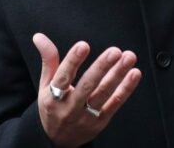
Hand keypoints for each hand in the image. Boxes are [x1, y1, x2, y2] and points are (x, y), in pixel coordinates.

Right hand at [33, 33, 140, 147]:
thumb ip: (48, 60)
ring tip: (128, 58)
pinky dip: (126, 89)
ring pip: (103, 94)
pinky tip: (133, 74)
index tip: (83, 45)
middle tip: (115, 51)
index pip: (63, 77)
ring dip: (118, 75)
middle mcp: (70, 107)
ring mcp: (86, 116)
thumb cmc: (52, 107)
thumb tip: (39, 36)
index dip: (73, 61)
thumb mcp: (45, 85)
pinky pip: (115, 104)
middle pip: (87, 86)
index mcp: (53, 97)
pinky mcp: (100, 122)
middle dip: (101, 67)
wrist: (57, 141)